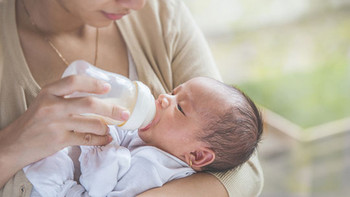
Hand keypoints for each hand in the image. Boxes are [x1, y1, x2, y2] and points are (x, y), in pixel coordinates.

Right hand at [0, 75, 128, 186]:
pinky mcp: (59, 140)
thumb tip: (97, 94)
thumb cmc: (35, 120)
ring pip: (92, 123)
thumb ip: (65, 95)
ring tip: (112, 127)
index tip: (108, 87)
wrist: (14, 144)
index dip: (94, 83)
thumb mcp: (45, 101)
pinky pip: (87, 139)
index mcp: (49, 92)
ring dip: (107, 126)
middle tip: (124, 113)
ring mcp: (56, 124)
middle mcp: (52, 106)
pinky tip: (106, 139)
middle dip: (112, 109)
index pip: (74, 81)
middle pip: (89, 104)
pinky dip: (101, 140)